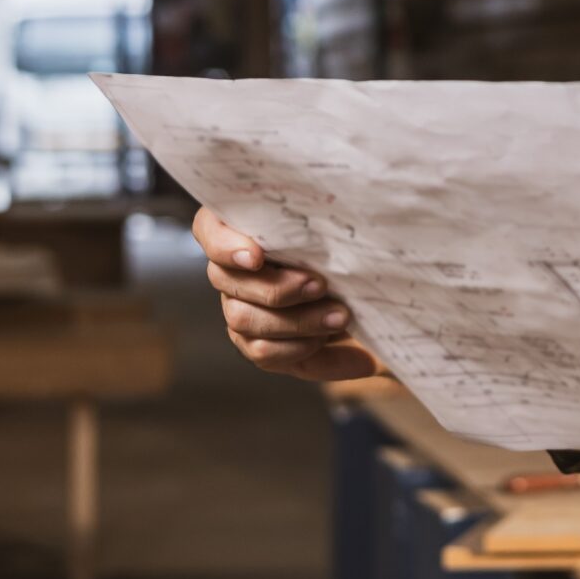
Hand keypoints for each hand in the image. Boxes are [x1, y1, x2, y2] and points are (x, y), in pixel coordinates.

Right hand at [193, 206, 383, 382]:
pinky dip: (297, 347)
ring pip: (244, 319)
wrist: (370, 303)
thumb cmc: (350, 255)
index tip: (256, 256)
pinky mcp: (255, 344)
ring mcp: (239, 309)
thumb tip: (312, 229)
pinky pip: (262, 352)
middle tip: (320, 286)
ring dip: (297, 321)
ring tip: (338, 317)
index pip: (208, 228)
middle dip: (277, 287)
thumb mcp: (338, 234)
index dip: (224, 244)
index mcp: (244, 229)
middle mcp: (232, 271)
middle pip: (225, 279)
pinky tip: (325, 339)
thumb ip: (320, 226)